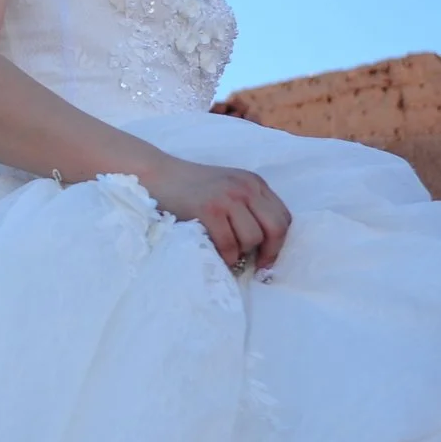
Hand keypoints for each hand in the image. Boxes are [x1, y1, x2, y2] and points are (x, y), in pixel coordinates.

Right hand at [143, 157, 291, 271]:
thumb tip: (265, 245)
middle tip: (257, 266)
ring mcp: (227, 197)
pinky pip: (228, 244)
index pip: (284, 217)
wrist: (156, 174)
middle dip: (269, 252)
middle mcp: (246, 187)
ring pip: (253, 239)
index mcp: (254, 183)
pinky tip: (216, 254)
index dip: (280, 242)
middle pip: (276, 228)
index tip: (267, 257)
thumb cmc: (190, 188)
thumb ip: (247, 206)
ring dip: (241, 252)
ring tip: (227, 251)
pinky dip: (225, 256)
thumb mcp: (227, 188)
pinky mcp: (209, 209)